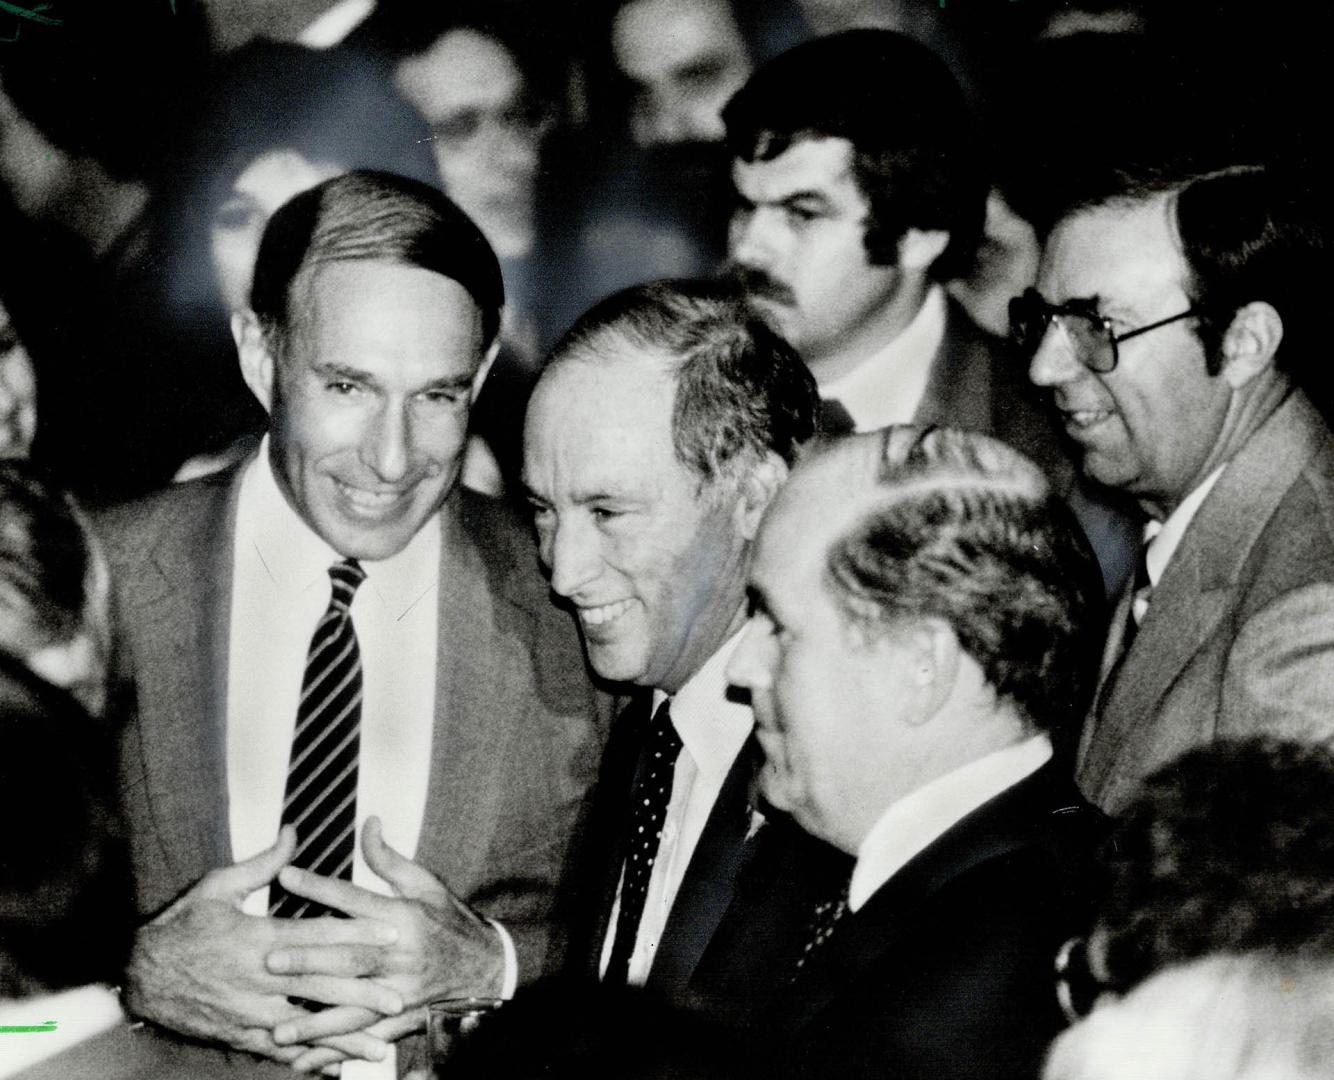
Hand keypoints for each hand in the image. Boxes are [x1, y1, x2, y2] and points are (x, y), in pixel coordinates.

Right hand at [124, 826, 404, 1062]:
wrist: (138, 975)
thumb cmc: (181, 925)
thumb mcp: (218, 886)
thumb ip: (263, 863)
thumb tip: (294, 832)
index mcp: (257, 939)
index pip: (317, 936)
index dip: (357, 935)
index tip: (391, 935)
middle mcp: (257, 979)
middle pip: (320, 986)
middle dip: (362, 993)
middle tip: (400, 998)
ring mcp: (248, 1012)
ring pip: (306, 1027)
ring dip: (343, 1037)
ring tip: (379, 1046)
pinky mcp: (239, 1035)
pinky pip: (279, 1053)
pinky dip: (308, 1061)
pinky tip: (335, 1070)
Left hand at [265, 816, 504, 1056]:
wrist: (487, 967)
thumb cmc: (449, 920)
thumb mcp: (425, 884)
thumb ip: (388, 859)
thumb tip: (368, 823)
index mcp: (403, 917)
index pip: (355, 899)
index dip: (321, 886)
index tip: (286, 875)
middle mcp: (400, 955)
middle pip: (350, 957)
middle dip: (310, 960)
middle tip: (270, 960)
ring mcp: (401, 991)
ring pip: (353, 1006)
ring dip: (314, 1019)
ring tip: (276, 1026)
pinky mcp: (401, 1019)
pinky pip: (363, 1037)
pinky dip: (334, 1051)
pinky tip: (303, 1061)